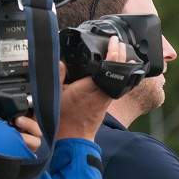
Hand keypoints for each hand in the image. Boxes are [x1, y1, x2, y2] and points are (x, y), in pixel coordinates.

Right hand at [14, 36, 128, 147]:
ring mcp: (106, 98)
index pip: (107, 66)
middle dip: (121, 54)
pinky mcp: (107, 102)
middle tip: (120, 42)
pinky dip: (118, 74)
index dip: (113, 52)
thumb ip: (59, 75)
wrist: (73, 137)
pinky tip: (117, 69)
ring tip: (122, 52)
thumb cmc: (64, 118)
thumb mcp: (56, 94)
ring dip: (121, 64)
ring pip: (120, 77)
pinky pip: (116, 84)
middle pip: (118, 70)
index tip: (113, 41)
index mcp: (89, 87)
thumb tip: (60, 61)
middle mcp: (101, 92)